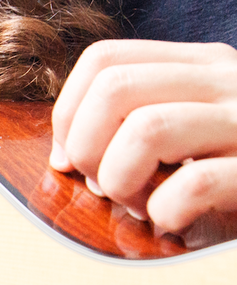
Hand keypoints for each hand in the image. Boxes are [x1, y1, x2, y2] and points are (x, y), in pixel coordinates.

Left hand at [50, 39, 236, 231]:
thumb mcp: (192, 138)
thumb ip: (135, 127)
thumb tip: (63, 158)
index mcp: (205, 66)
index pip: (104, 60)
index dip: (67, 113)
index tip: (69, 162)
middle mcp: (232, 81)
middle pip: (114, 87)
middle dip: (86, 146)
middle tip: (106, 188)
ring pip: (148, 128)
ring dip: (121, 178)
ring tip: (139, 206)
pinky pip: (195, 183)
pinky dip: (165, 210)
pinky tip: (173, 225)